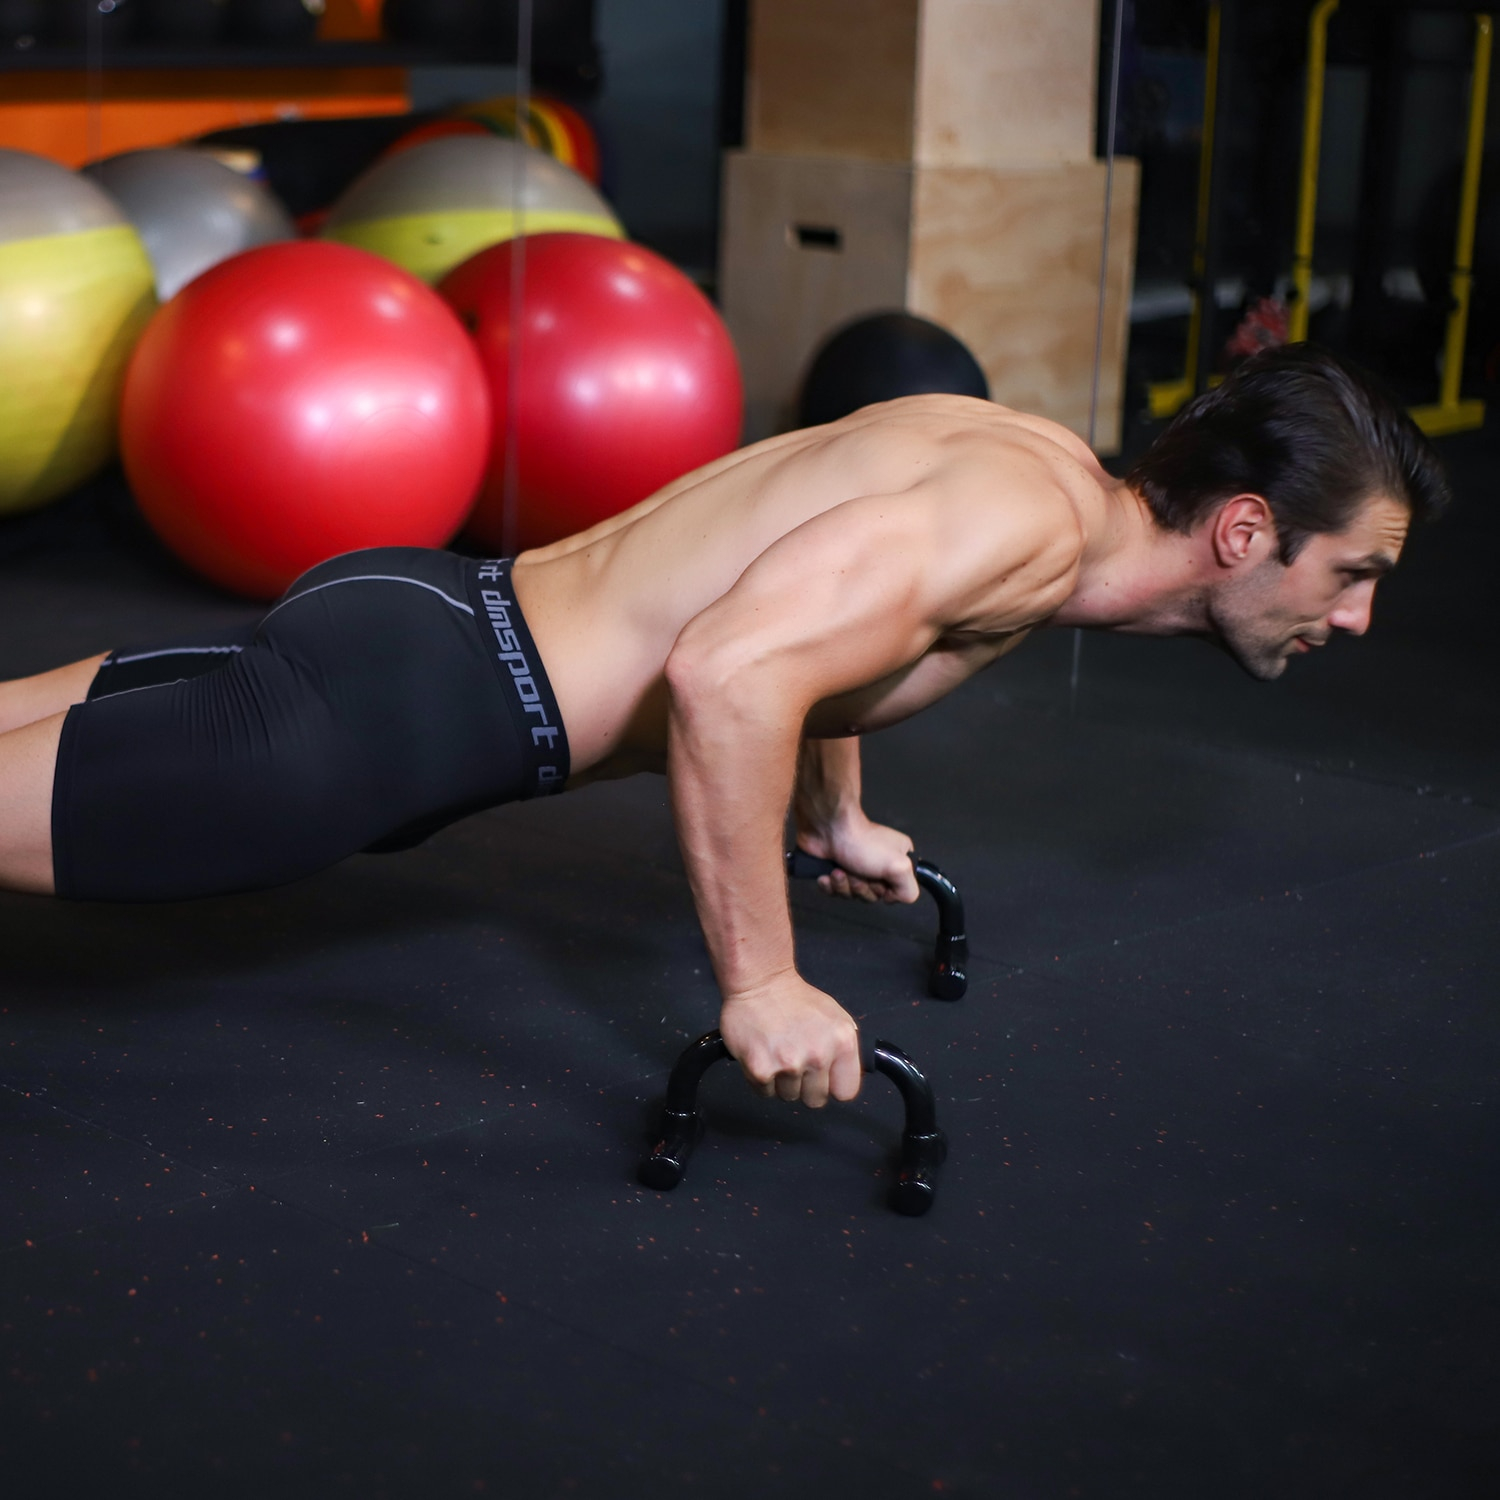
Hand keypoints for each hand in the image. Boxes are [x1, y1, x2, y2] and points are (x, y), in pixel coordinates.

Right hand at [719, 973, 861, 1107]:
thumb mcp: (835, 1017)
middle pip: (815, 1100)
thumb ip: (845, 1049)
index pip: (846, 1092)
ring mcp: (789, 1063)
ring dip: (781, 1081)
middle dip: (804, 1086)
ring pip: (788, 1096)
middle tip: (794, 1059)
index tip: (823, 1078)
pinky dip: (760, 1079)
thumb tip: (847, 1075)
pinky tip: (763, 1055)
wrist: (759, 982)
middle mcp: (819, 1055)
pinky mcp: (761, 1069)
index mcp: (842, 1042)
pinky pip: (765, 1092)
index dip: (832, 1086)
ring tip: (777, 1052)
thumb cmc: (794, 998)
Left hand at [795, 814, 919, 904]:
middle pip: (872, 895)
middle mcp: (878, 863)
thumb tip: (894, 898)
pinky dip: (829, 885)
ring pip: (852, 894)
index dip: (884, 891)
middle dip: (860, 888)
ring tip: (839, 871)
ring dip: (843, 886)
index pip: (896, 891)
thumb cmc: (861, 841)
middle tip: (857, 872)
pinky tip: (827, 874)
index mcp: (897, 860)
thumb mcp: (898, 866)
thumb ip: (909, 889)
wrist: (827, 827)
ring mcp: (856, 866)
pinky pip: (834, 890)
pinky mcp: (835, 869)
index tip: (878, 880)